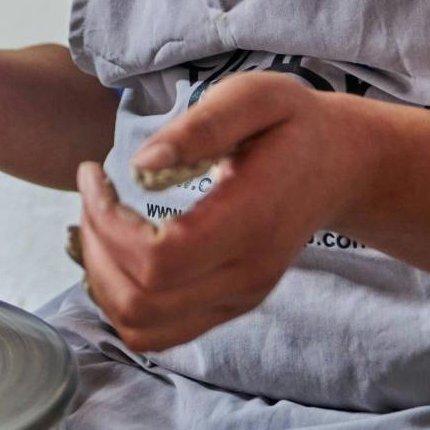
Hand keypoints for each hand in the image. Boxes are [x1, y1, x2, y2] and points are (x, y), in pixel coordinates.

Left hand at [74, 73, 372, 352]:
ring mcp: (239, 299)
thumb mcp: (255, 98)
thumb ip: (200, 127)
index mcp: (250, 222)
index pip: (157, 259)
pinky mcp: (228, 306)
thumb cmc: (292, 125)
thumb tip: (141, 165)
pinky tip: (118, 251)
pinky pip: (156, 331)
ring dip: (101, 278)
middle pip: (141, 300)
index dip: (107, 223)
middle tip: (92, 194)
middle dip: (95, 247)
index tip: (93, 174)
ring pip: (141, 327)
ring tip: (99, 222)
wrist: (338, 165)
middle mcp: (246, 276)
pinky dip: (121, 299)